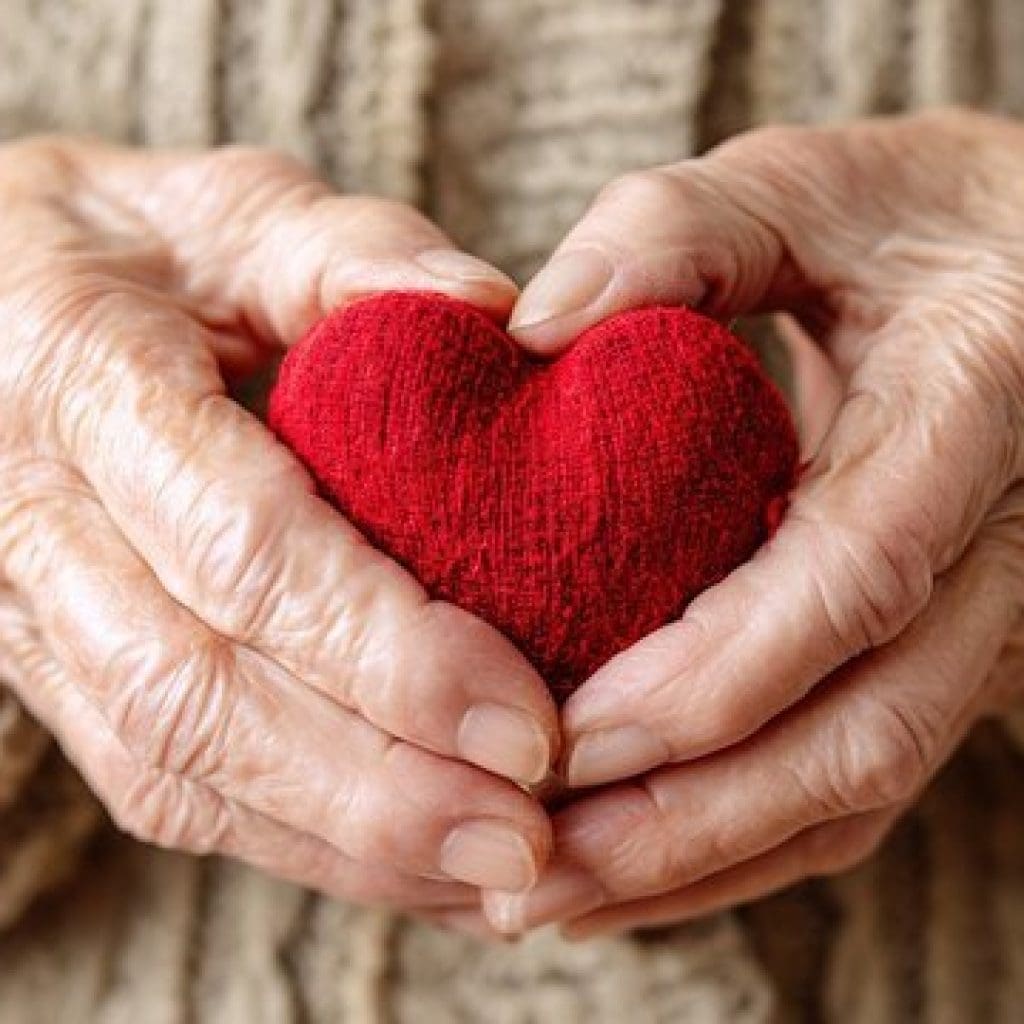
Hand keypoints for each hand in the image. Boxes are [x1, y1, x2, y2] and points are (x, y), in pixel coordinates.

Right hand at [0, 137, 558, 930]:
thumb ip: (355, 252)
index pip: (242, 548)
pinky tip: (404, 857)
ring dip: (342, 842)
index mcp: (78, 376)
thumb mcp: (235, 209)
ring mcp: (29, 612)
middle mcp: (31, 518)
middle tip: (527, 837)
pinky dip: (292, 838)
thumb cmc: (134, 245)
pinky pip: (161, 780)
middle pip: (201, 694)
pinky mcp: (57, 667)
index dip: (386, 651)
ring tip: (488, 872)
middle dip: (376, 786)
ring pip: (174, 765)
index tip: (524, 721)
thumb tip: (500, 312)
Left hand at [482, 108, 1023, 935]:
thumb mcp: (801, 183)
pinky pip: (855, 782)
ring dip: (701, 863)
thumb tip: (529, 331)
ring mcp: (987, 617)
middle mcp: (1010, 543)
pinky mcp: (943, 654)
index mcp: (980, 407)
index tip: (564, 737)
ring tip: (551, 900)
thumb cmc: (904, 218)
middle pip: (864, 733)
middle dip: (689, 822)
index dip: (711, 679)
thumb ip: (674, 231)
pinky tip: (629, 869)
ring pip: (862, 788)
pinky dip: (739, 843)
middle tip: (527, 871)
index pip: (852, 578)